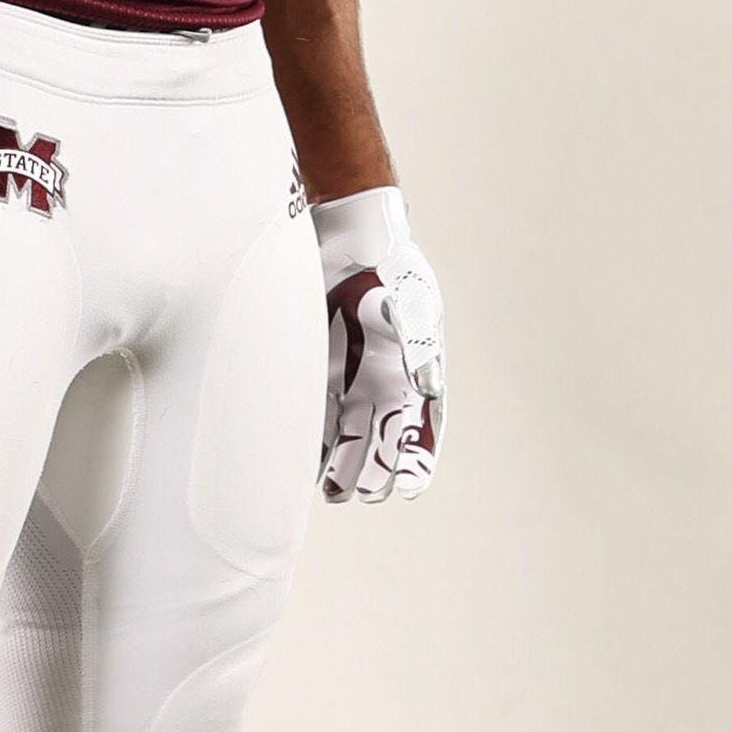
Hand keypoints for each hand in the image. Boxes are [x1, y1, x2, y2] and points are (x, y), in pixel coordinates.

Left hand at [311, 187, 444, 503]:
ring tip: (334, 493)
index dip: (418, 461)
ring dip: (344, 467)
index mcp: (415, 375)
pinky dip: (315, 441)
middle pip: (384, 443)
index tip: (408, 488)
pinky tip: (303, 464)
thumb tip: (427, 390)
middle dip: (376, 472)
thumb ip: (419, 347)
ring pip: (351, 438)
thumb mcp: (410, 304)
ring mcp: (352, 381)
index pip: (421, 430)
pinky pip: (320, 417)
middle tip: (363, 492)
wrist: (349, 238)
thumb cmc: (389, 270)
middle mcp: (385, 385)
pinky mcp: (320, 374)